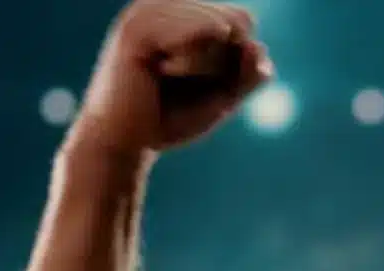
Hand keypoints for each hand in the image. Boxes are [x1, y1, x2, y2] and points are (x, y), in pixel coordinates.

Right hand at [71, 0, 272, 155]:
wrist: (126, 143)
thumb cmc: (171, 117)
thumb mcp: (225, 95)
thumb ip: (250, 72)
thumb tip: (257, 47)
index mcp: (183, 11)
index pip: (243, 19)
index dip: (239, 60)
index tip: (202, 80)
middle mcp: (166, 3)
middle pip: (236, 20)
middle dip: (224, 63)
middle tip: (181, 80)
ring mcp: (149, 10)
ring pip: (220, 26)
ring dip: (206, 66)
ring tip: (167, 75)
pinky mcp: (138, 27)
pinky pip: (198, 32)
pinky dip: (190, 64)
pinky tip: (159, 72)